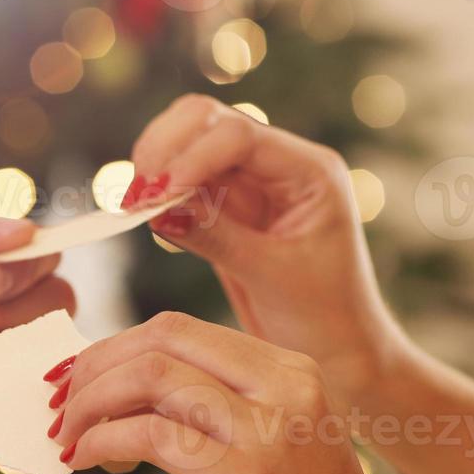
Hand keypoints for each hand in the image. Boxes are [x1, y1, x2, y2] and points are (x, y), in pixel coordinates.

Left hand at [49, 312, 426, 473]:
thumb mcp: (278, 452)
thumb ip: (223, 416)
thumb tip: (130, 402)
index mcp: (293, 369)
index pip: (181, 330)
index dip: (113, 348)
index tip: (74, 381)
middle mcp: (289, 384)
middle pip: (162, 338)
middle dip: (94, 365)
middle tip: (57, 405)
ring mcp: (274, 428)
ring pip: (153, 377)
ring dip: (91, 403)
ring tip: (66, 438)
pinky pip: (155, 436)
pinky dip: (105, 441)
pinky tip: (86, 461)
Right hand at [128, 95, 408, 403]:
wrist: (340, 352)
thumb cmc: (324, 318)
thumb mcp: (270, 276)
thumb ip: (216, 237)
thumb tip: (159, 208)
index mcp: (309, 172)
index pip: (240, 135)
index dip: (191, 157)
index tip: (156, 195)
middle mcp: (281, 165)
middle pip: (208, 121)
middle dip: (165, 149)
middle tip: (135, 196)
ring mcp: (253, 183)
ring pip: (190, 144)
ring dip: (157, 167)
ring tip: (134, 207)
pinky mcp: (229, 207)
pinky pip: (185, 183)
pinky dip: (161, 192)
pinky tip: (144, 215)